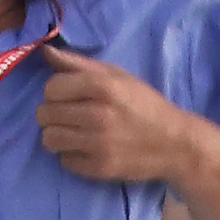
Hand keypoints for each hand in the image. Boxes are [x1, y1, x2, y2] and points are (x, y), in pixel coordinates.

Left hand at [36, 45, 195, 182]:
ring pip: (48, 139)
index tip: (68, 95)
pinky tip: (88, 148)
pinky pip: (64, 160)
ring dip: (57, 135)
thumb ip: (79, 64)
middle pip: (44, 114)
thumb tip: (45, 51)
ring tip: (75, 132)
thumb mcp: (118, 76)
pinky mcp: (98, 167)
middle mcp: (98, 115)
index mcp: (103, 87)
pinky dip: (72, 155)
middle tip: (71, 115)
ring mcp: (98, 144)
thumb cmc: (144, 105)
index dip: (55, 91)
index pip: (50, 88)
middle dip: (53, 113)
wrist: (175, 144)